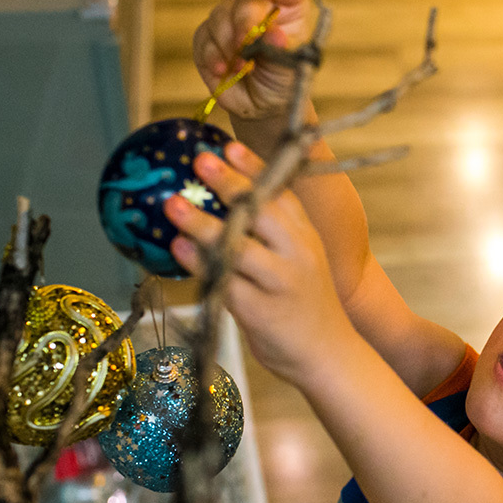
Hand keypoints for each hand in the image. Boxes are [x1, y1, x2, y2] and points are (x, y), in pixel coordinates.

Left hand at [164, 143, 345, 382]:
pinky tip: (179, 250)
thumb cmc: (305, 304)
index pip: (282, 194)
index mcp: (306, 238)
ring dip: (203, 224)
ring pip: (238, 247)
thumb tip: (229, 201)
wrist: (329, 355)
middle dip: (230, 184)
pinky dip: (198, 264)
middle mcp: (296, 256)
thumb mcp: (301, 260)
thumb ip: (274, 234)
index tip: (228, 147)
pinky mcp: (261, 312)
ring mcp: (279, 284)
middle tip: (199, 163)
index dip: (255, 169)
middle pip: (262, 213)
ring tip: (173, 205)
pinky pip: (224, 283)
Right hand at [192, 0, 311, 120]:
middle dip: (244, 20)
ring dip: (228, 43)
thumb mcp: (291, 69)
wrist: (263, 105)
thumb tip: (274, 36)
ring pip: (220, 15)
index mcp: (288, 8)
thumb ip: (283, 52)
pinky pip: (203, 38)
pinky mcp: (208, 37)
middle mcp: (258, 8)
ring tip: (241, 67)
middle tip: (246, 43)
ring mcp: (230, 20)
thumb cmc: (283, 81)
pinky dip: (212, 56)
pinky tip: (223, 70)